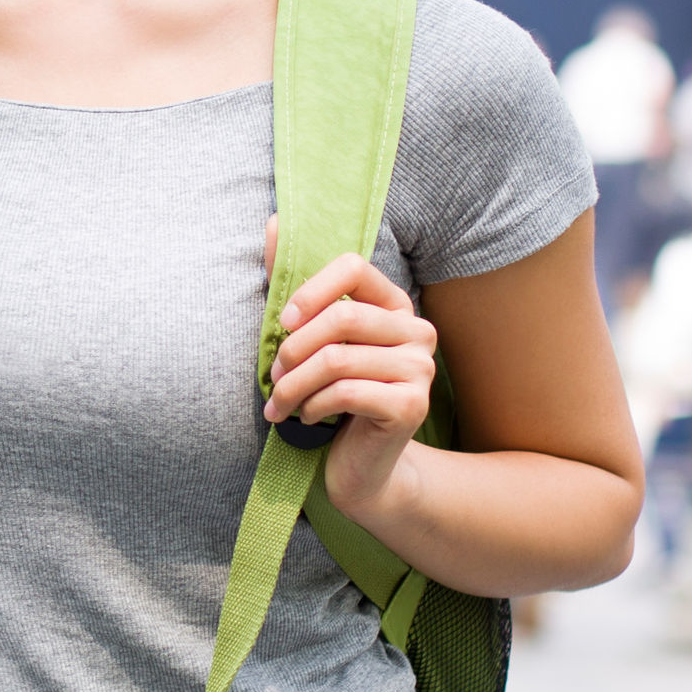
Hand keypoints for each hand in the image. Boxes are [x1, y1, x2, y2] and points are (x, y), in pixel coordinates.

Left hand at [263, 221, 440, 519]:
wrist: (360, 468)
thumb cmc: (331, 397)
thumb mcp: (310, 340)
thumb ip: (293, 285)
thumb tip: (272, 222)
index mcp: (394, 305)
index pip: (355, 266)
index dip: (311, 289)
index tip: (282, 322)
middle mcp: (417, 332)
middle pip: (342, 318)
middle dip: (294, 348)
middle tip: (272, 375)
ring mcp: (420, 369)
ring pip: (337, 359)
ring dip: (294, 384)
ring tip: (279, 402)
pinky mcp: (411, 406)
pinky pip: (347, 392)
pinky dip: (312, 405)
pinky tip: (305, 417)